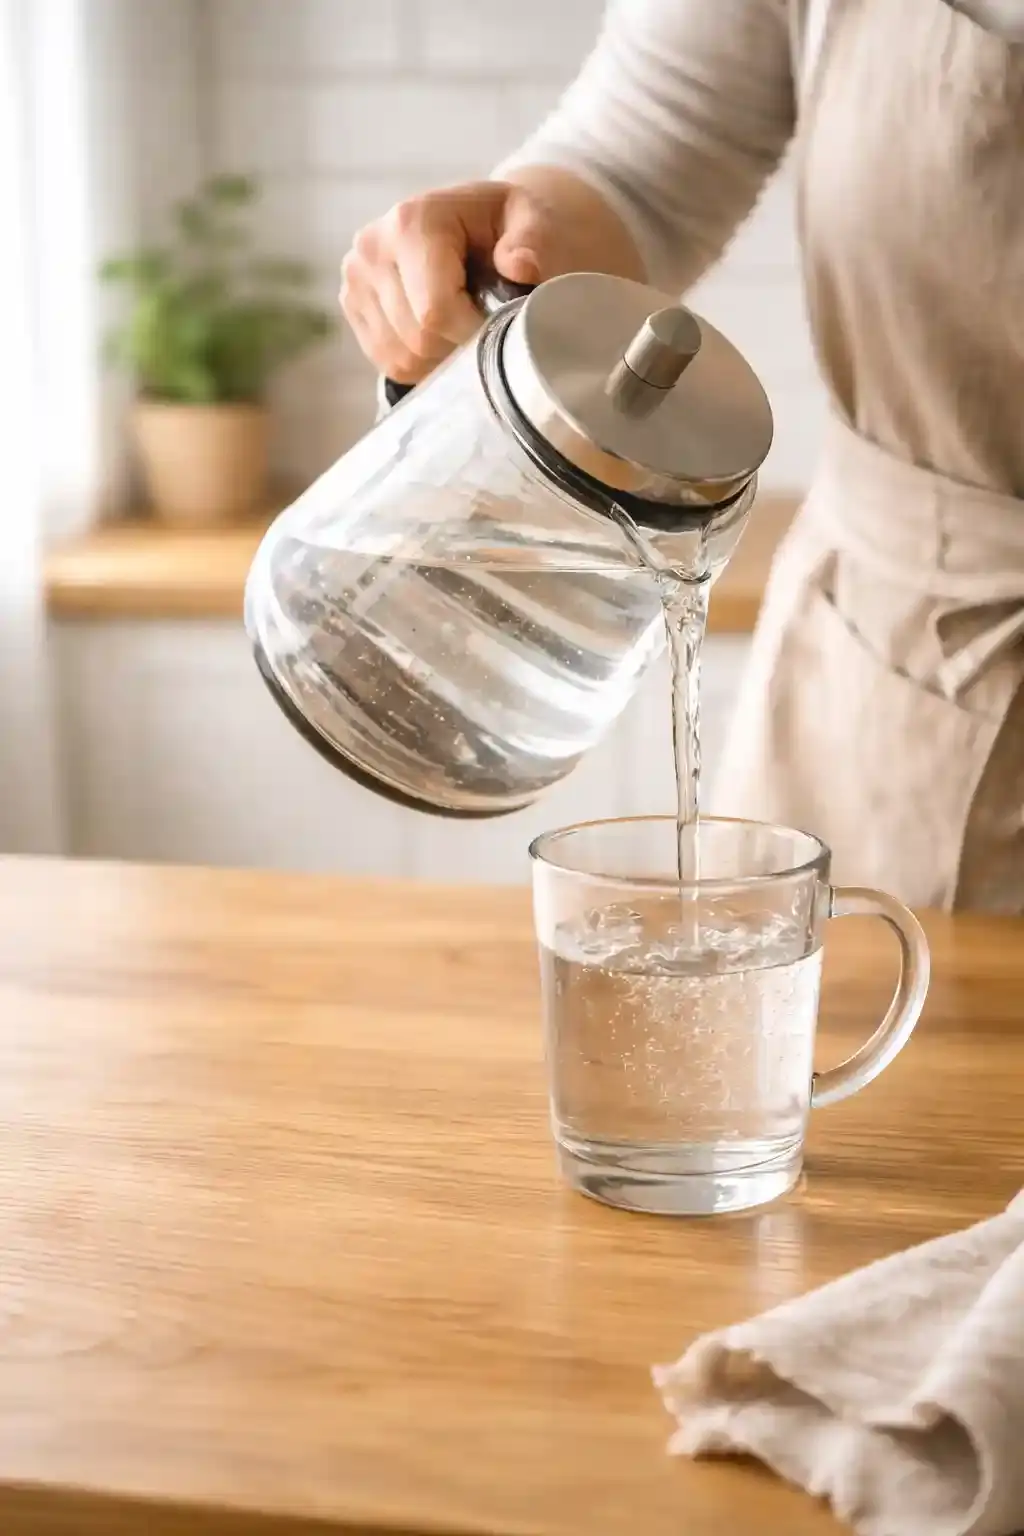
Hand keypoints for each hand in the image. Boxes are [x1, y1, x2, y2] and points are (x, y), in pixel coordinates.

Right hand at [339, 179, 568, 384]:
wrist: (478, 221)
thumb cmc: (506, 226)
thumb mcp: (532, 219)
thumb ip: (532, 240)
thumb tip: (518, 266)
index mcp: (412, 222)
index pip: (434, 311)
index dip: (474, 334)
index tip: (501, 330)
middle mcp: (372, 248)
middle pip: (417, 338)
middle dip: (460, 346)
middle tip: (486, 328)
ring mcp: (356, 279)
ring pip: (402, 357)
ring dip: (441, 358)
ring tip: (464, 328)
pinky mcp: (352, 305)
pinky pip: (388, 362)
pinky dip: (421, 362)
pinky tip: (442, 336)